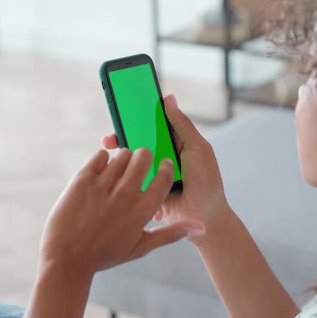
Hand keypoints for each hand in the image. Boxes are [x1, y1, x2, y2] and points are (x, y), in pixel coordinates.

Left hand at [39, 148, 204, 275]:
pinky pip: (100, 155)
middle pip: (144, 155)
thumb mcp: (141, 247)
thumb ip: (172, 233)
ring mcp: (103, 185)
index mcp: (143, 210)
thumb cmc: (105, 254)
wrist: (66, 259)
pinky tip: (101, 174)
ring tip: (116, 173)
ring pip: (122, 153)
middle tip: (137, 166)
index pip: (164, 175)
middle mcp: (126, 194)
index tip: (161, 166)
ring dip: (123, 159)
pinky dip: (102, 160)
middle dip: (143, 157)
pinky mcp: (83, 179)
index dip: (164, 167)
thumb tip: (201, 226)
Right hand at [101, 94, 230, 242]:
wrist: (204, 219)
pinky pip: (132, 177)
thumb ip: (182, 124)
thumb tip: (169, 98)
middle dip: (123, 136)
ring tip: (112, 154)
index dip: (139, 116)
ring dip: (121, 156)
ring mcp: (155, 172)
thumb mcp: (197, 148)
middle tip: (110, 138)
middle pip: (139, 139)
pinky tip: (116, 172)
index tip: (123, 110)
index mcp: (176, 142)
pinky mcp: (148, 187)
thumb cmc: (206, 183)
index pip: (154, 123)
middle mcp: (164, 154)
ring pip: (133, 159)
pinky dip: (123, 174)